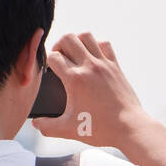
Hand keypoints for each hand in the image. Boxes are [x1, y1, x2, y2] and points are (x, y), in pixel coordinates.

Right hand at [33, 32, 155, 148]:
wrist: (130, 128)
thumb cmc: (100, 129)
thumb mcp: (69, 130)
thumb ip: (47, 126)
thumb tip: (35, 123)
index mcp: (75, 79)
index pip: (53, 57)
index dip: (47, 62)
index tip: (50, 72)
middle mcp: (90, 67)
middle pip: (68, 38)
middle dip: (58, 45)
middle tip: (59, 59)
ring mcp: (104, 65)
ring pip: (86, 36)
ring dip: (77, 41)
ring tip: (74, 54)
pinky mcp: (116, 67)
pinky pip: (105, 44)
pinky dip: (96, 45)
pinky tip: (93, 58)